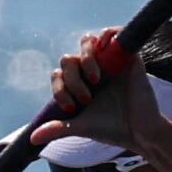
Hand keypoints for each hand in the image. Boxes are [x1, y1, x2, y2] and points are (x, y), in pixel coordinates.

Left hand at [28, 28, 144, 163]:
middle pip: (69, 58)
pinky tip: (105, 47)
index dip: (60, 88)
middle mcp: (92, 70)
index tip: (71, 107)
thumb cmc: (111, 128)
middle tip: (86, 98)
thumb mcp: (80, 126)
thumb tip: (32, 138)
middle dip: (72, 78)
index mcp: (79, 84)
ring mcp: (109, 62)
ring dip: (86, 57)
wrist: (140, 132)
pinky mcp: (127, 57)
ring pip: (87, 42)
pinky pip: (114, 33)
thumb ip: (57, 128)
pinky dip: (107, 35)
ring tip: (95, 77)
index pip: (59, 75)